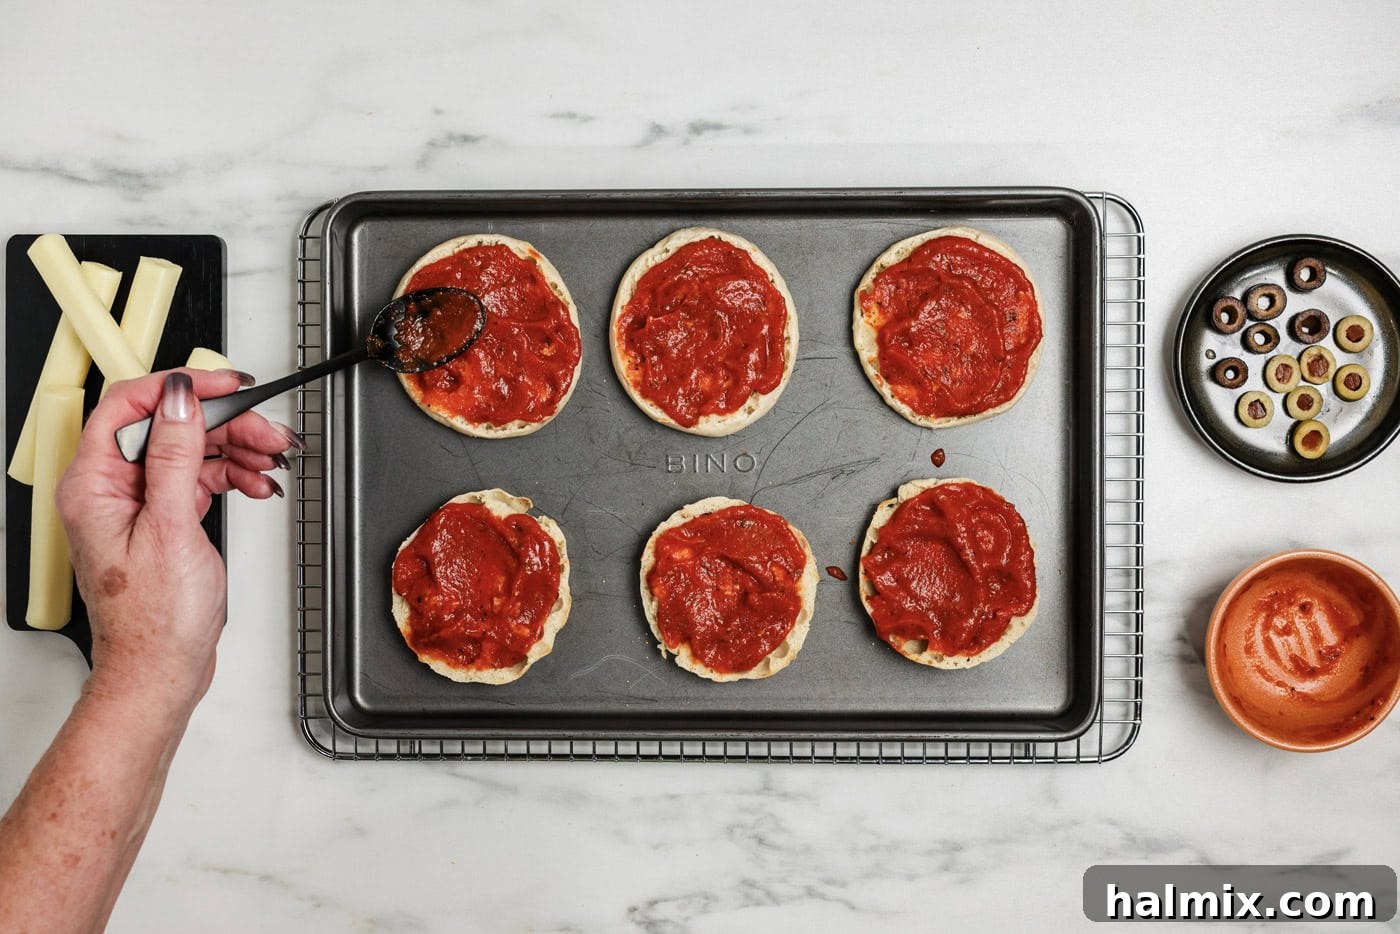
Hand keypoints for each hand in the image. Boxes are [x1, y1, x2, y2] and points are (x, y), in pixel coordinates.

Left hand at [55, 369, 299, 706]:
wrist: (161, 670)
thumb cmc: (154, 620)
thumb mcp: (170, 528)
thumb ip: (173, 456)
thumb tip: (178, 398)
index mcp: (94, 484)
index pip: (131, 405)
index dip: (181, 386)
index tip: (226, 384)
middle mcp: (111, 489)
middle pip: (171, 426)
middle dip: (226, 424)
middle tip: (269, 432)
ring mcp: (139, 503)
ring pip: (192, 450)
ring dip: (238, 450)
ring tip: (274, 460)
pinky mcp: (165, 518)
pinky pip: (201, 478)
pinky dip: (234, 477)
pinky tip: (258, 485)